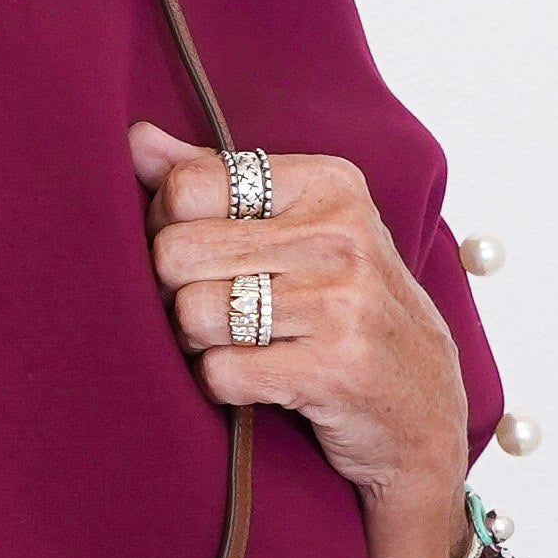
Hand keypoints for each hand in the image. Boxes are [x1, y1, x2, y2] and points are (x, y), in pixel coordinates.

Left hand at [127, 118, 479, 557]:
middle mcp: (343, 235)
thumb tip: (135, 139)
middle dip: (179, 294)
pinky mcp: (335, 370)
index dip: (172, 228)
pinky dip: (223, 388)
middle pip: (177, 252)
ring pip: (192, 314)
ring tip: (245, 349)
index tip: (205, 257)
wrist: (422, 417)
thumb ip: (215, 181)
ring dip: (201, 345)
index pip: (189, 186)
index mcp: (330, 185)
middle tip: (219, 315)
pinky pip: (220, 374)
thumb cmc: (344, 314)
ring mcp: (345, 303)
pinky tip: (260, 385)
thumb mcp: (298, 231)